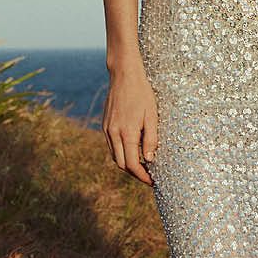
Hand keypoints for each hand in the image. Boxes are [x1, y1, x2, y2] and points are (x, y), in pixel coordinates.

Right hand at [102, 67, 158, 186]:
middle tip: (149, 175)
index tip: (152, 181)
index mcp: (127, 133)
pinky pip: (111, 146)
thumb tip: (149, 160)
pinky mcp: (105, 125)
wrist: (124, 76)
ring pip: (115, 156)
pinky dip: (121, 153)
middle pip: (122, 164)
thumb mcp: (152, 116)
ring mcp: (107, 130)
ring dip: (128, 164)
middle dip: (135, 173)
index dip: (142, 176)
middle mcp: (113, 134)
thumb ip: (151, 139)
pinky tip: (133, 150)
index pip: (132, 165)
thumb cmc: (142, 94)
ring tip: (143, 165)